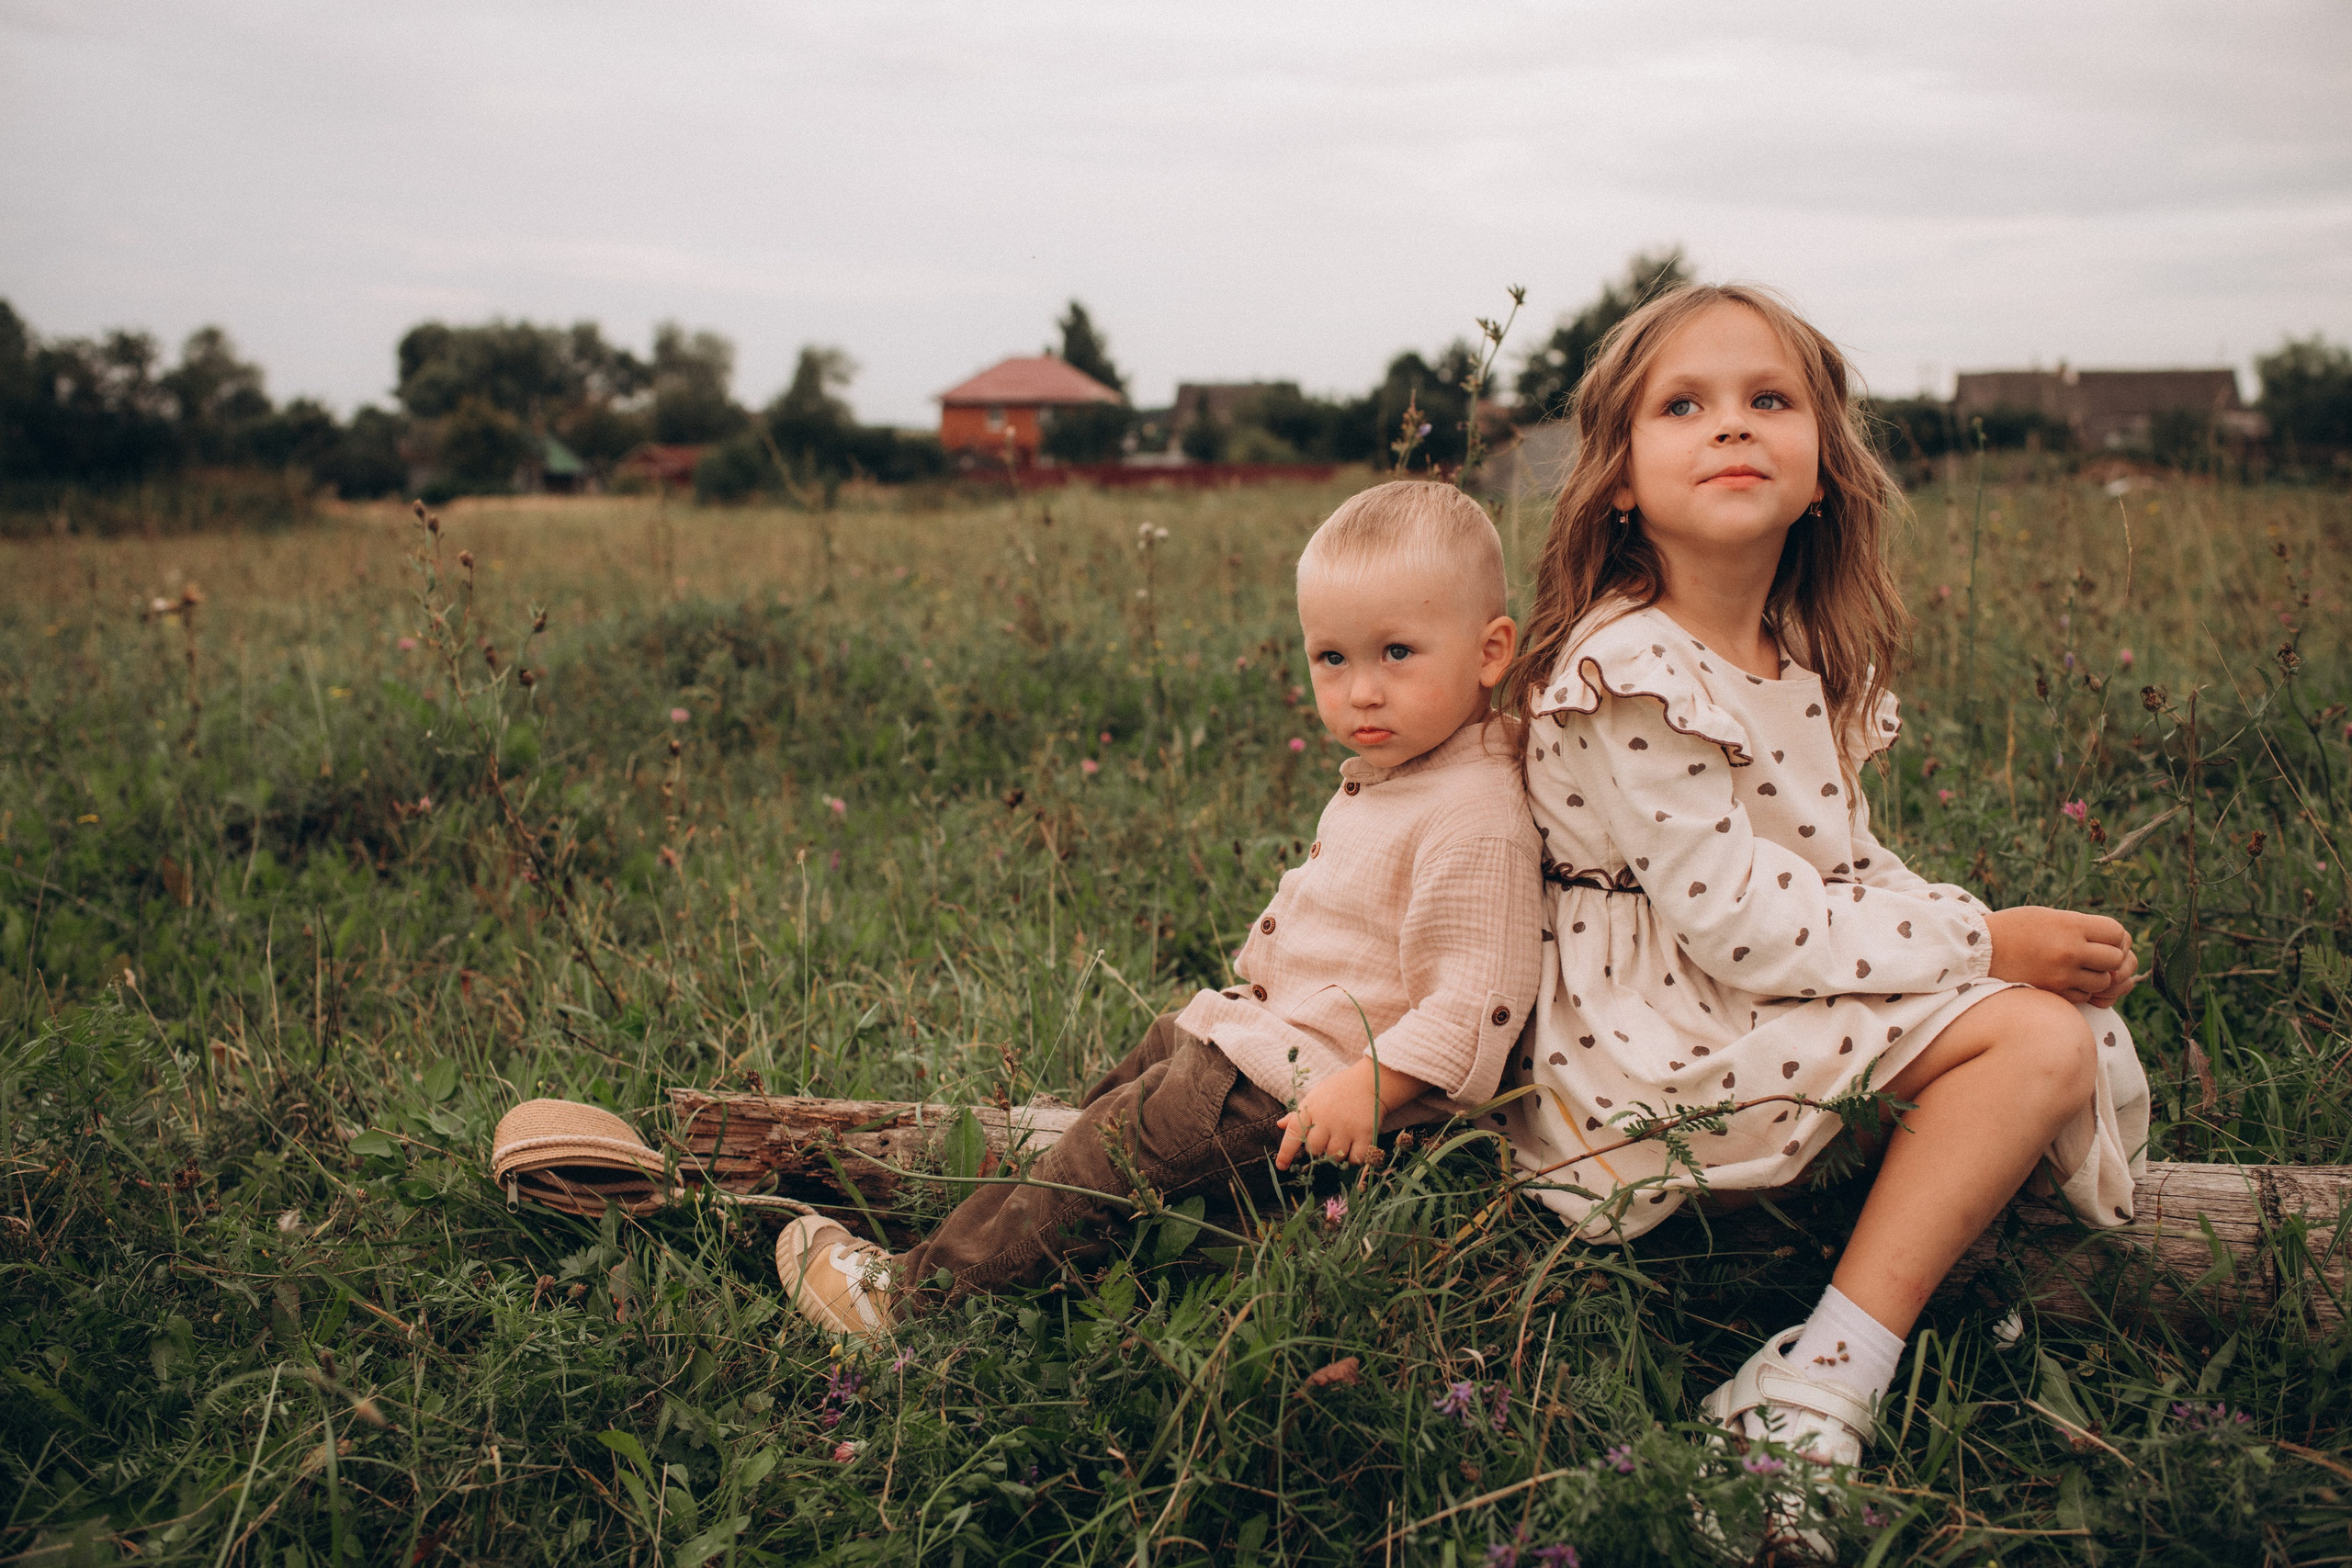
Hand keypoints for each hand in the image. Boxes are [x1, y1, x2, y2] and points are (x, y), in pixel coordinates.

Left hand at [1275, 1056, 1428, 1169]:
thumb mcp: (1315, 1097)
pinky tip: (1355, 1147)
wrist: (1370, 1081)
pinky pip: (1355, 1158)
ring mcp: (1345, 1127)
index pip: (1294, 1132)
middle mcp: (1326, 1119)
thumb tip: (1280, 1125)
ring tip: (1343, 1141)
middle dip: (1319, 1149)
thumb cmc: (1339, 1090)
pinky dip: (1354, 1158)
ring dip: (1337, 1155)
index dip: (1285, 1152)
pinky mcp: (1365, 1134)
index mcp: (1311, 1108)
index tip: (1282, 1166)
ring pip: (1334, 1156)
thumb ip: (1299, 1115)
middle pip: (1314, 1150)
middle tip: (1328, 1139)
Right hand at [1985, 906, 2136, 1005]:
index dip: (2116, 938)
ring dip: (2097, 978)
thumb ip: (2081, 928)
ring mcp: (2062, 974)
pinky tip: (2066, 982)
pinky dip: (2080, 992)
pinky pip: (2084, 997)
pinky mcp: (2053, 993)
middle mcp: (2070, 949)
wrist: (1976, 950)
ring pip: (2104, 982)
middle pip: (2116, 959)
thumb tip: (2117, 945)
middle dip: (2110, 960)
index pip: (2117, 933)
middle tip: (2095, 958)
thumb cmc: (2013, 929)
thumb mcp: (2048, 917)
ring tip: (2079, 971)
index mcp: (2070, 925)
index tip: (2103, 940)